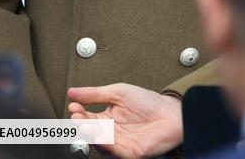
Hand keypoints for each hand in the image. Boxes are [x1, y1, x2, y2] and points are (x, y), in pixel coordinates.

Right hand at [68, 83, 182, 157]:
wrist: (172, 113)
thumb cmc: (149, 102)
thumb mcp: (119, 92)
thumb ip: (95, 93)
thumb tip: (72, 92)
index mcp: (106, 117)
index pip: (86, 117)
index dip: (78, 113)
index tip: (73, 106)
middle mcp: (110, 131)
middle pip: (89, 131)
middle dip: (80, 125)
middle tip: (77, 117)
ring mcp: (117, 143)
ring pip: (98, 142)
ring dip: (90, 135)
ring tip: (86, 125)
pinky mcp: (127, 152)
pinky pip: (113, 151)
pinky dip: (105, 145)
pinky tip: (101, 137)